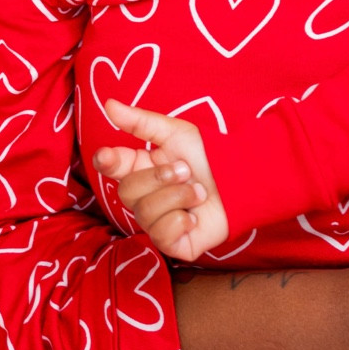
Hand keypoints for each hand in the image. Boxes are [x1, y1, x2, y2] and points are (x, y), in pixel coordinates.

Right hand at [94, 100, 227, 260]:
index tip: (106, 155)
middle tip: (185, 171)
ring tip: (199, 191)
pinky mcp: (174, 244)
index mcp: (141, 168)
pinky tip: (196, 215)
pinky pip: (162, 236)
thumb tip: (109, 105)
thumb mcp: (176, 133)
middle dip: (160, 178)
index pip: (112, 166)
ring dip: (178, 197)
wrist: (243, 178)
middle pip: (128, 192)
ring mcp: (157, 223)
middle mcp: (145, 197)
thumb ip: (140, 122)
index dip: (106, 162)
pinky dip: (183, 220)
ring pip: (145, 214)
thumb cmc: (209, 154)